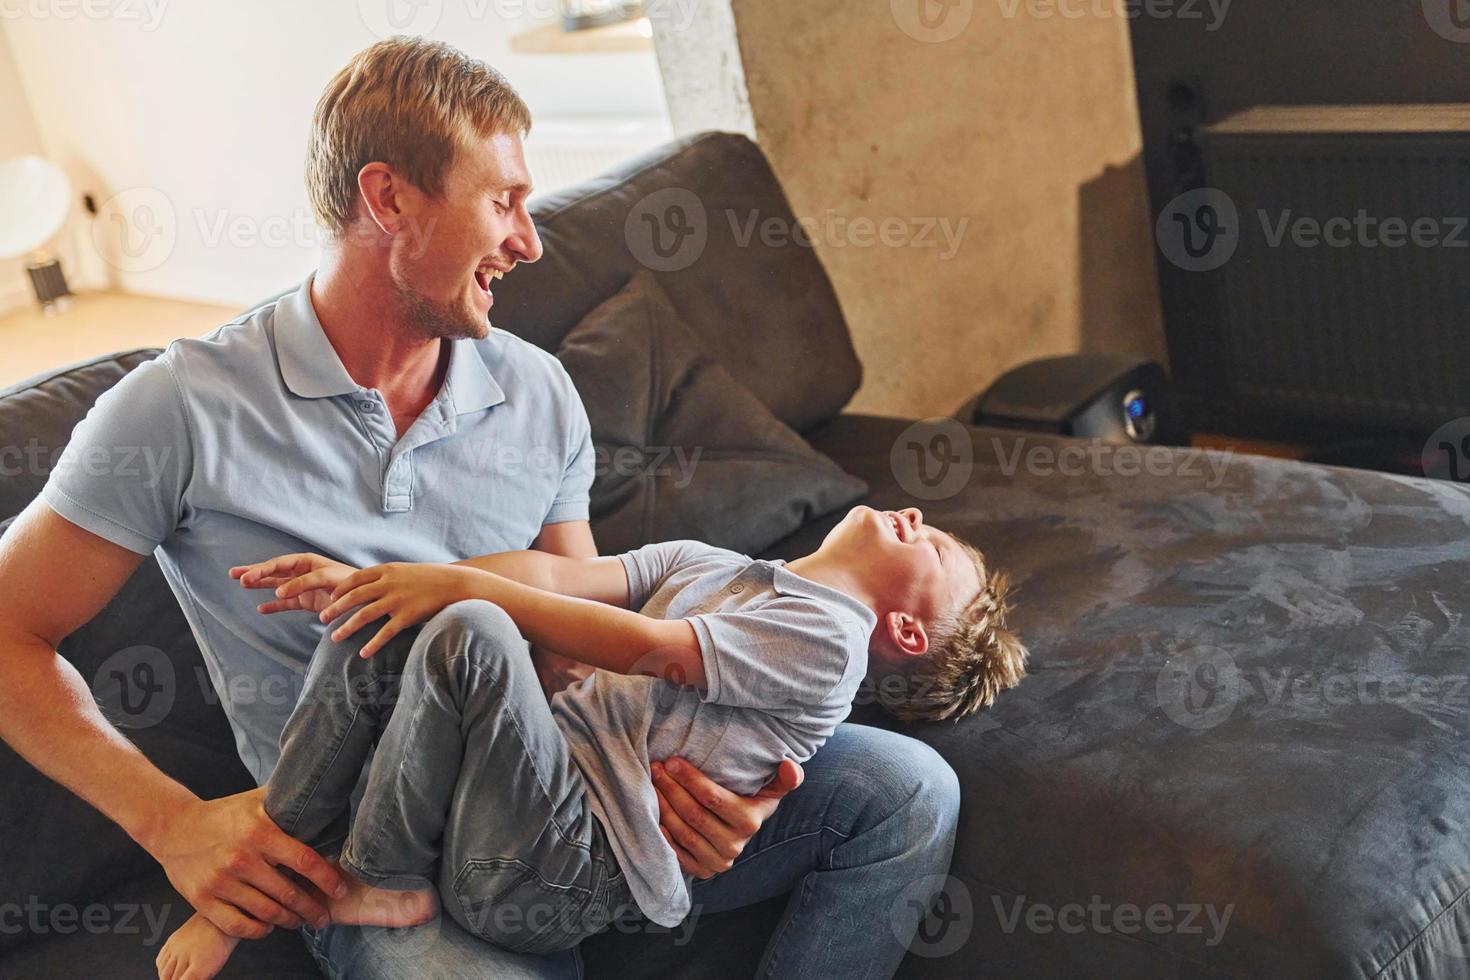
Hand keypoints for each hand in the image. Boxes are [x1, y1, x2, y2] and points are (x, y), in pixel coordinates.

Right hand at [148, 787, 346, 939]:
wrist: (173, 827)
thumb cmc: (223, 814)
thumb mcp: (255, 800)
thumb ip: (287, 800)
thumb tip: (323, 791)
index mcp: (259, 832)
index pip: (304, 860)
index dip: (326, 879)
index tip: (339, 890)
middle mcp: (242, 859)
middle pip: (288, 893)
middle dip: (312, 909)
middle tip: (323, 917)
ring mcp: (221, 882)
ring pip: (266, 913)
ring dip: (289, 921)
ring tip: (301, 921)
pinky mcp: (203, 900)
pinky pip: (237, 926)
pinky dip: (258, 931)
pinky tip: (269, 927)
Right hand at [230, 553, 355, 614]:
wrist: (366, 598)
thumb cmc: (350, 583)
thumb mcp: (329, 579)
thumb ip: (304, 584)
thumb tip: (279, 592)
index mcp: (308, 562)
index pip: (281, 564)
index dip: (265, 571)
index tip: (250, 579)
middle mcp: (303, 573)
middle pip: (274, 571)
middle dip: (256, 572)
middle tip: (235, 574)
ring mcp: (303, 588)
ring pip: (276, 585)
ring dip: (259, 584)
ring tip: (240, 582)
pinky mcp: (306, 602)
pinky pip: (285, 604)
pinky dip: (274, 606)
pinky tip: (261, 608)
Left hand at [318, 563, 479, 657]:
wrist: (457, 583)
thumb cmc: (431, 578)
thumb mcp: (406, 570)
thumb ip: (388, 577)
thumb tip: (370, 586)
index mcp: (387, 570)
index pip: (355, 578)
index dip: (340, 589)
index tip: (330, 598)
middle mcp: (389, 584)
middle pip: (353, 597)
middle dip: (335, 608)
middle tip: (322, 618)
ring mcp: (398, 600)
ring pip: (364, 615)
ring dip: (347, 627)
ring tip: (334, 638)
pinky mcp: (408, 616)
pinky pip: (386, 632)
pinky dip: (372, 644)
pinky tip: (363, 653)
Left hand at [650, 757, 803, 877]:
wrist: (741, 834)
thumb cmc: (752, 802)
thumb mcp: (770, 790)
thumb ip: (784, 778)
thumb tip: (790, 766)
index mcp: (750, 820)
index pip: (713, 798)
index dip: (690, 779)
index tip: (672, 761)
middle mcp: (734, 844)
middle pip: (694, 814)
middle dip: (671, 788)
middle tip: (657, 769)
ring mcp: (717, 861)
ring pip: (683, 832)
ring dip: (664, 807)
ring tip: (652, 785)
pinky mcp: (703, 871)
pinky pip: (678, 853)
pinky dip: (664, 834)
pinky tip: (654, 816)